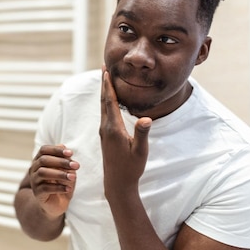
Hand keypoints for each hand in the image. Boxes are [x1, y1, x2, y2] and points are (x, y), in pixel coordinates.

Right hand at [28, 144, 79, 217]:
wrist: (56, 204)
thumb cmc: (62, 183)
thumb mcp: (67, 170)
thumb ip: (65, 160)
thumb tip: (64, 147)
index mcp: (40, 160)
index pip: (44, 150)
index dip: (56, 150)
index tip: (71, 153)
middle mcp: (34, 169)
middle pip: (43, 160)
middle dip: (61, 162)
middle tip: (76, 166)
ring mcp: (34, 181)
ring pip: (43, 173)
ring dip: (60, 174)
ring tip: (73, 177)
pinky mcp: (37, 193)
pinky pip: (45, 188)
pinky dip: (59, 187)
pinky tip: (68, 189)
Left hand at [99, 67, 151, 195]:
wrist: (117, 183)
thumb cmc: (131, 168)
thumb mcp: (140, 151)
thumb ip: (142, 134)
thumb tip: (146, 118)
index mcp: (113, 128)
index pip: (110, 101)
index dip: (107, 85)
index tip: (106, 70)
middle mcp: (106, 127)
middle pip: (103, 99)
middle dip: (104, 82)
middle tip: (103, 66)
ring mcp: (104, 131)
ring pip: (103, 106)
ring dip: (104, 90)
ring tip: (105, 78)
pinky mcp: (105, 135)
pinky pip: (104, 112)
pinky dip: (106, 101)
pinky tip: (109, 99)